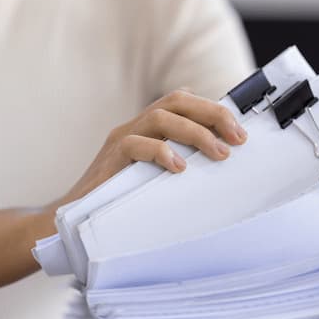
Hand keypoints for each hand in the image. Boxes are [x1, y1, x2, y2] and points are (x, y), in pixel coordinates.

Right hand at [55, 89, 247, 207]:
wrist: (76, 218)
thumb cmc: (124, 198)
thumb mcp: (161, 176)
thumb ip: (184, 162)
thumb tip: (223, 161)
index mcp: (151, 127)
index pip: (186, 102)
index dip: (215, 110)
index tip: (241, 133)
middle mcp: (136, 125)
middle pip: (177, 101)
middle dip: (212, 115)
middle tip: (238, 138)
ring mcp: (121, 139)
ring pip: (159, 117)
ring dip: (195, 133)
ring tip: (219, 154)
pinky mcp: (109, 159)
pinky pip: (134, 145)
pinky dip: (161, 152)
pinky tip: (179, 167)